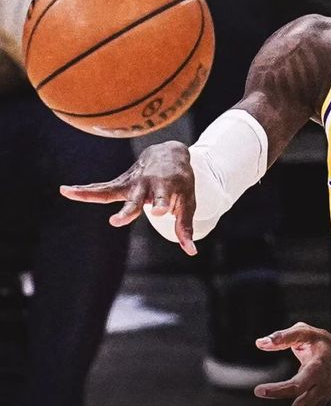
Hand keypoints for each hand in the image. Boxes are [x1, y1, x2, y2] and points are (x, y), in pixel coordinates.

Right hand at [59, 140, 197, 255]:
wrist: (169, 154)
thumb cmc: (180, 182)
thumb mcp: (188, 202)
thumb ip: (185, 227)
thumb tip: (190, 252)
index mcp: (166, 188)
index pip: (163, 200)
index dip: (161, 205)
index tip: (160, 211)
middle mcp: (147, 185)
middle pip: (135, 200)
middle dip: (128, 210)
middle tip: (116, 221)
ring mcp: (131, 183)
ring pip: (110, 190)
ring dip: (91, 194)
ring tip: (70, 193)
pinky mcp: (121, 183)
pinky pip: (100, 189)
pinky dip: (84, 190)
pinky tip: (66, 190)